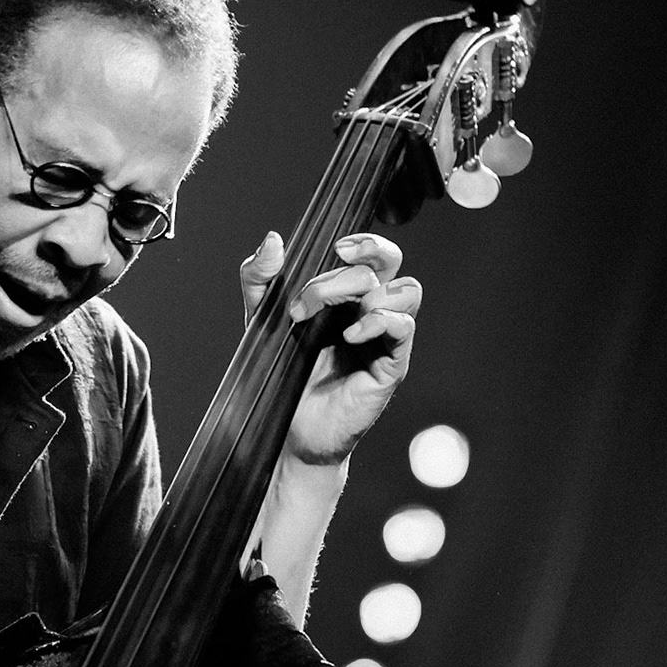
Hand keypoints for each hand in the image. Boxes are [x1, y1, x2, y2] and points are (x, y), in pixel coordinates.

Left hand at [239, 231, 419, 463]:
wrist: (284, 426)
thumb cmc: (280, 372)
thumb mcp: (260, 318)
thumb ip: (260, 278)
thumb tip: (273, 240)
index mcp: (347, 294)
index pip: (373, 253)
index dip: (365, 242)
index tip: (338, 247)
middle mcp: (370, 309)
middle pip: (389, 263)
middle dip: (354, 266)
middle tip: (319, 288)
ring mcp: (383, 337)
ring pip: (407, 290)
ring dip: (370, 294)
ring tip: (335, 321)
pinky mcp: (390, 365)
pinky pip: (404, 328)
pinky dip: (380, 322)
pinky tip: (351, 336)